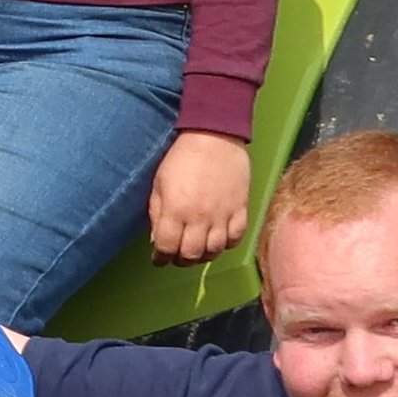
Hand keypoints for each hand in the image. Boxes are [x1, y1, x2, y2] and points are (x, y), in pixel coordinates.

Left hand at [144, 130, 252, 262]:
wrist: (214, 136)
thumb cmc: (181, 158)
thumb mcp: (159, 183)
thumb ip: (157, 213)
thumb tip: (157, 240)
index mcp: (175, 210)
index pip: (166, 247)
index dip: (160, 258)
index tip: (159, 259)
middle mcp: (199, 218)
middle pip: (190, 255)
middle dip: (180, 260)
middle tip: (177, 256)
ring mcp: (222, 215)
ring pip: (214, 251)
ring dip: (203, 256)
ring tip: (197, 250)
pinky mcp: (240, 209)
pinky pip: (236, 238)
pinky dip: (226, 244)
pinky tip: (218, 240)